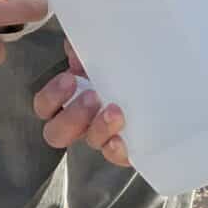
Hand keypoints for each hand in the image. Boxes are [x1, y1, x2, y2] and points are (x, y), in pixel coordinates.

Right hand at [32, 40, 130, 166]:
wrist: (163, 86)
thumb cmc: (121, 66)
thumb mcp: (101, 55)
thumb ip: (84, 50)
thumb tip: (75, 50)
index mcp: (68, 100)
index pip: (45, 106)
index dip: (52, 97)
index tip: (70, 78)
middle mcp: (80, 123)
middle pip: (57, 133)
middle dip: (72, 116)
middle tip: (92, 97)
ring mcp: (103, 138)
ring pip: (90, 142)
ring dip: (98, 128)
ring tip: (115, 110)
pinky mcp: (128, 148)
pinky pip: (118, 157)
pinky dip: (117, 150)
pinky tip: (122, 138)